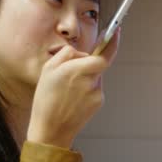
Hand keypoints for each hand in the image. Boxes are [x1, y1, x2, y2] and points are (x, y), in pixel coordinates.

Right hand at [27, 28, 119, 147]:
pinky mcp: (98, 102)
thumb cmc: (45, 100)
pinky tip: (73, 98)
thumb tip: (82, 53)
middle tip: (76, 68)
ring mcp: (96, 93)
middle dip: (89, 63)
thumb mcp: (47, 70)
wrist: (51, 130)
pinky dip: (86, 88)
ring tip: (67, 90)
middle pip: (98, 64)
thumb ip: (67, 54)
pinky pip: (95, 87)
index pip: (103, 56)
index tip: (116, 31)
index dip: (112, 42)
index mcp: (75, 71)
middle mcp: (89, 82)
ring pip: (96, 75)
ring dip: (85, 76)